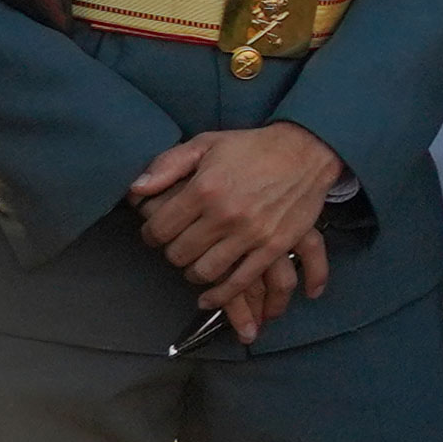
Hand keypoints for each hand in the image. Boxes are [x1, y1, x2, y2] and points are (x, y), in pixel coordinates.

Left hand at [131, 121, 344, 337]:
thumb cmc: (252, 147)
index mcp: (204, 189)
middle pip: (179, 254)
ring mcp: (251, 234)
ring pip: (205, 272)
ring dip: (194, 273)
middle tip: (177, 246)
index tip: (156, 232)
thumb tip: (136, 189)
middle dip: (172, 253)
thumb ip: (168, 164)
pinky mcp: (273, 247)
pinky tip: (209, 297)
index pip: (160, 229)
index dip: (151, 234)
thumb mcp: (206, 143)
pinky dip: (221, 295)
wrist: (306, 151)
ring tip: (195, 264)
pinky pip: (240, 282)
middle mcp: (225, 215)